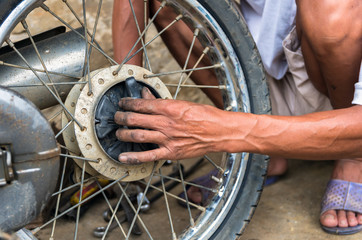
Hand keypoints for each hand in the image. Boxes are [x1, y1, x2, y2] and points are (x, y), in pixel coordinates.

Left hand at [114, 87, 229, 163]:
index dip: (127, 103)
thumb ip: (162, 102)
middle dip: (121, 117)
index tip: (122, 103)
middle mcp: (165, 122)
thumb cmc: (204, 116)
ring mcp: (167, 138)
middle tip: (116, 117)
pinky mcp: (170, 153)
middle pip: (134, 119)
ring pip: (137, 135)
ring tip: (118, 132)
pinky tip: (123, 157)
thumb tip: (146, 95)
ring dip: (123, 134)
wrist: (219, 131)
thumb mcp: (183, 103)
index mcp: (168, 107)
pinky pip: (148, 156)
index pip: (141, 104)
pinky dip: (133, 157)